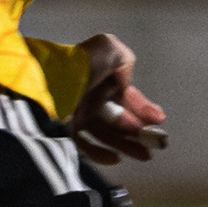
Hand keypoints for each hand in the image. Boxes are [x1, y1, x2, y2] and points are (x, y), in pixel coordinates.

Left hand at [69, 30, 170, 164]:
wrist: (47, 83)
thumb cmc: (80, 66)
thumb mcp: (109, 49)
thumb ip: (124, 60)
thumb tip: (125, 83)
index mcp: (100, 77)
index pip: (125, 95)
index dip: (143, 107)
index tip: (159, 120)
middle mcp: (89, 96)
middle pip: (118, 118)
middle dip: (139, 130)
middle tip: (157, 142)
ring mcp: (76, 115)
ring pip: (106, 135)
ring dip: (128, 146)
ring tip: (145, 155)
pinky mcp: (65, 131)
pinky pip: (85, 146)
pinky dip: (101, 154)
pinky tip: (117, 157)